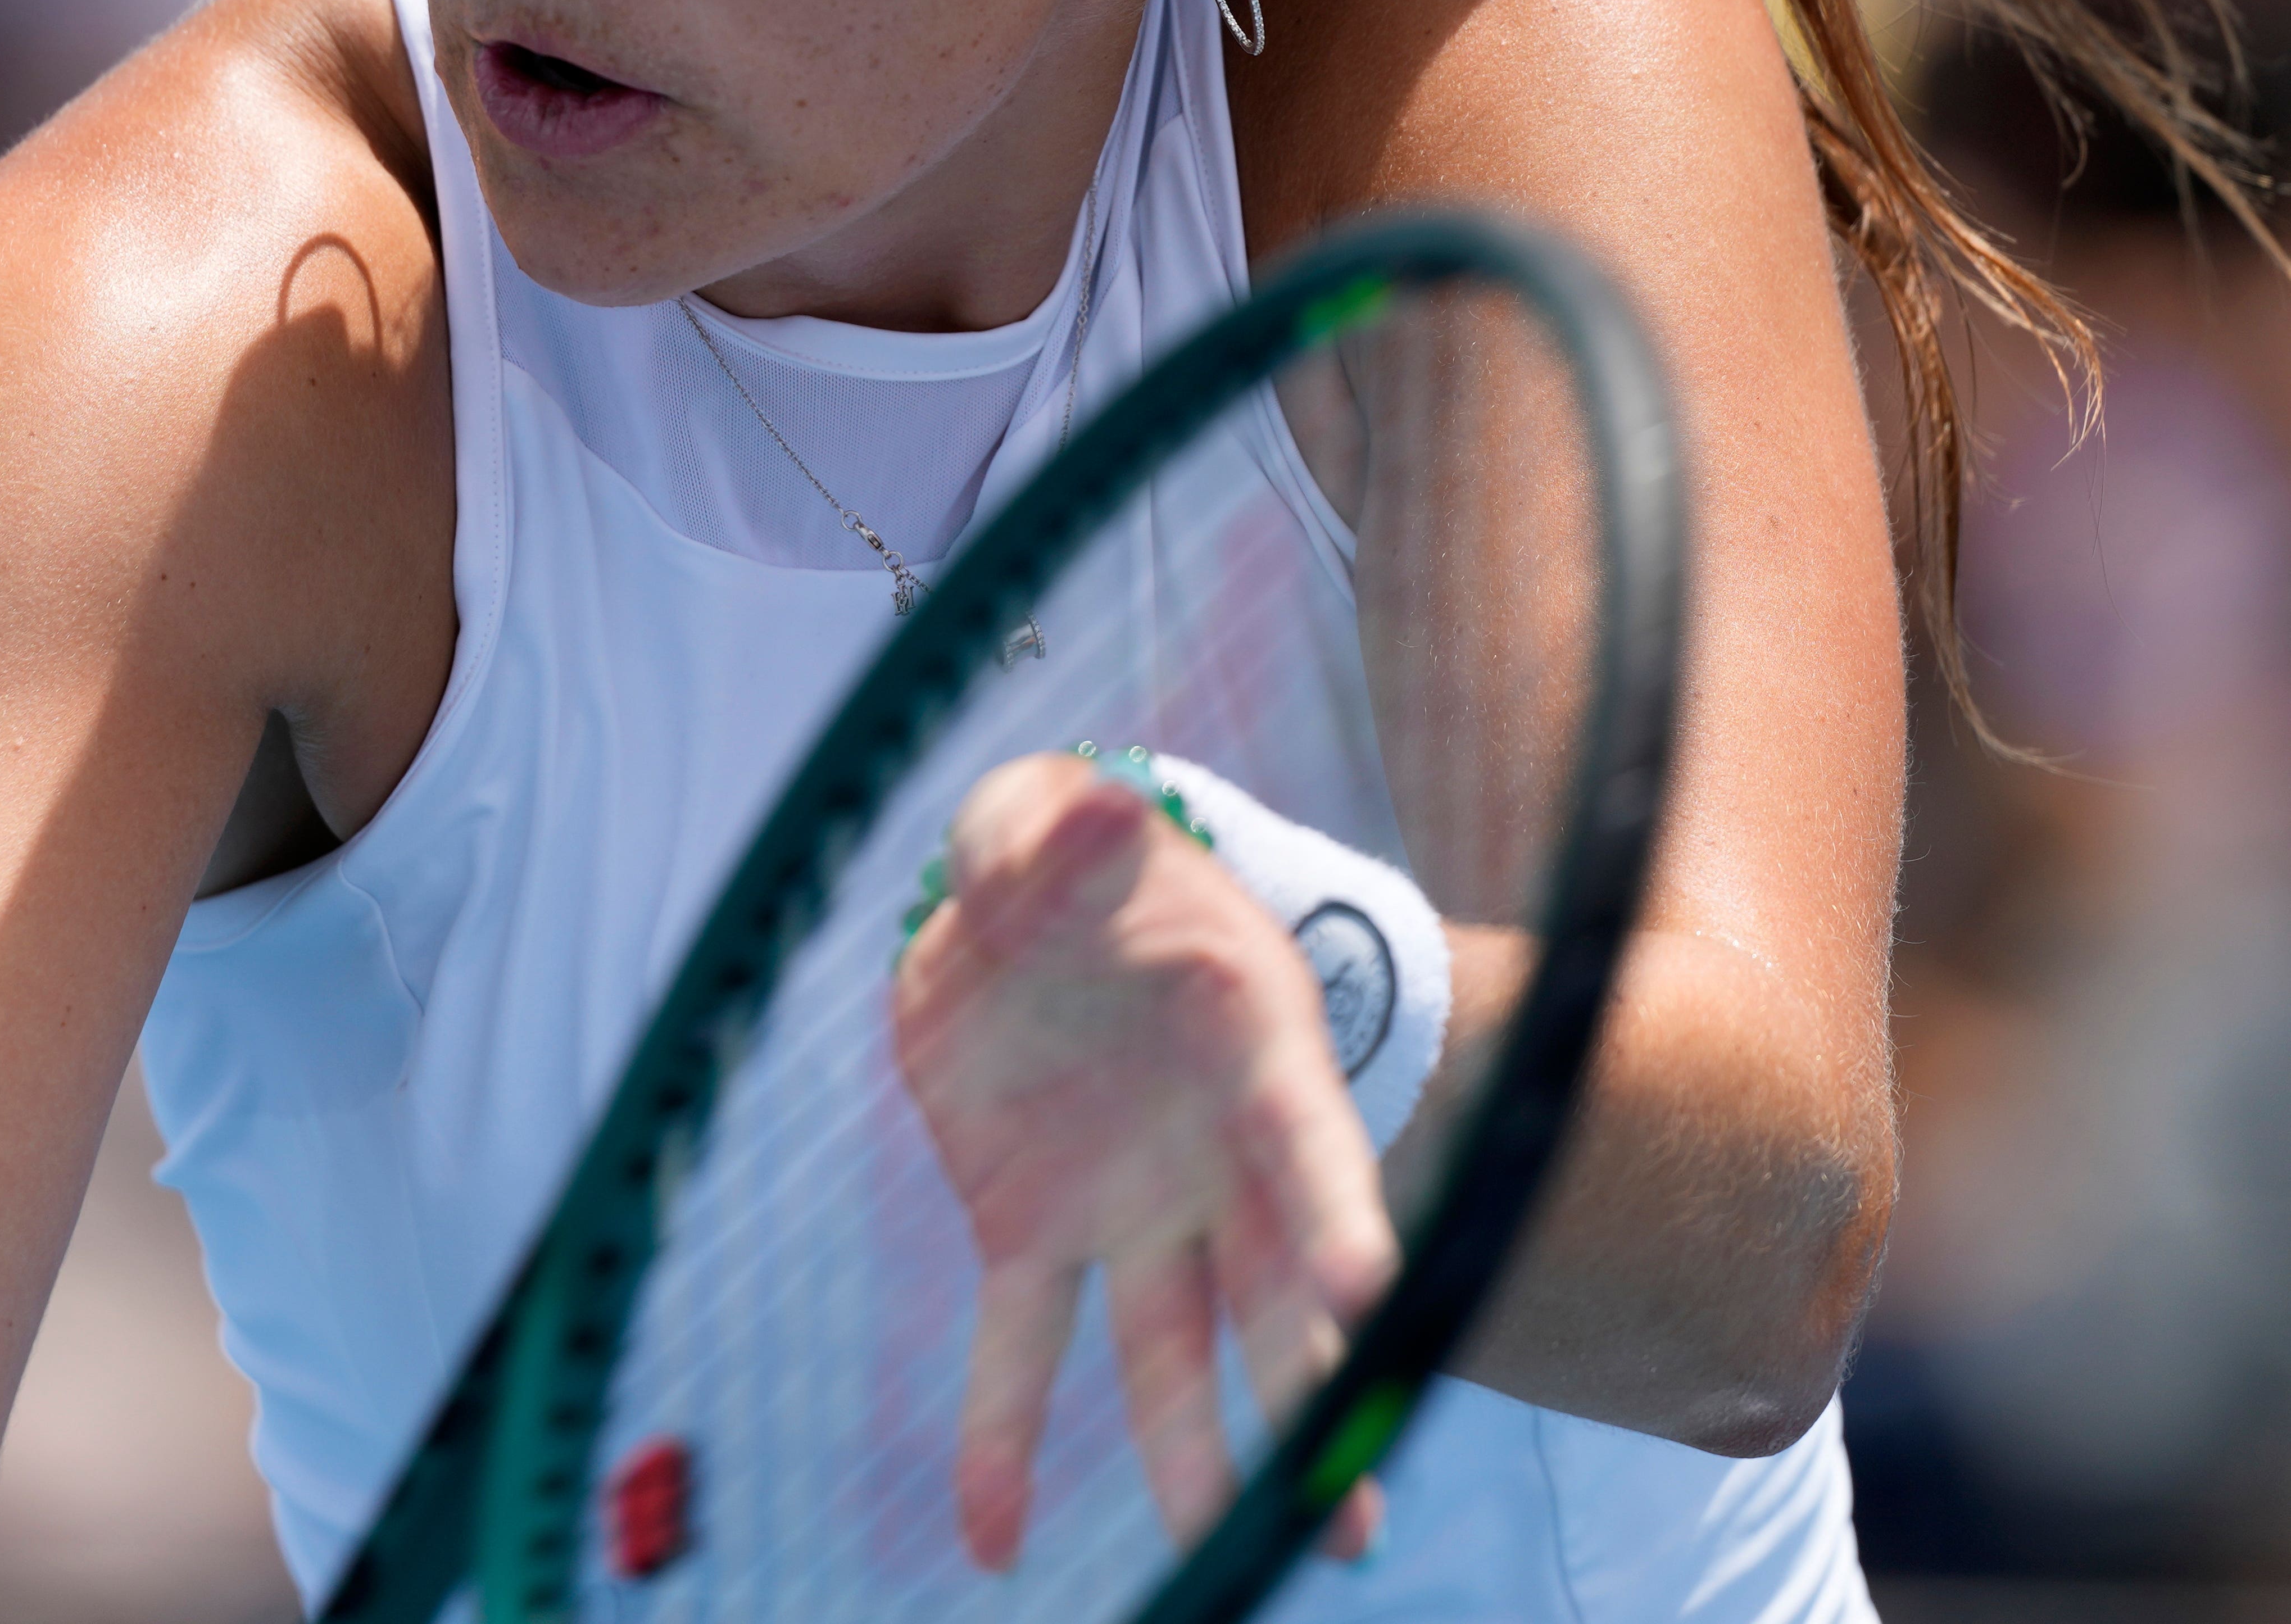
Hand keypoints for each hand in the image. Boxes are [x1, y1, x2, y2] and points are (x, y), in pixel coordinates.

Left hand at [889, 751, 1395, 1570]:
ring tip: (1238, 1558)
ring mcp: (1132, 1208)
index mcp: (1252, 1042)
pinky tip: (990, 1538)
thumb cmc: (1067, 852)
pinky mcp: (1031, 1231)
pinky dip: (1002, 1439)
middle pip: (1274, 1288)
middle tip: (1344, 1512)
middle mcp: (1214, 1152)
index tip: (1373, 1299)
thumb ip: (1069, 830)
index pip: (1311, 1143)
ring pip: (1174, 1352)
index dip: (1343, 1217)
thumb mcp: (1055, 823)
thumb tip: (1092, 814)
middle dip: (1316, 1391)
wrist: (1015, 901)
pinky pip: (1021, 1347)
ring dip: (1202, 1457)